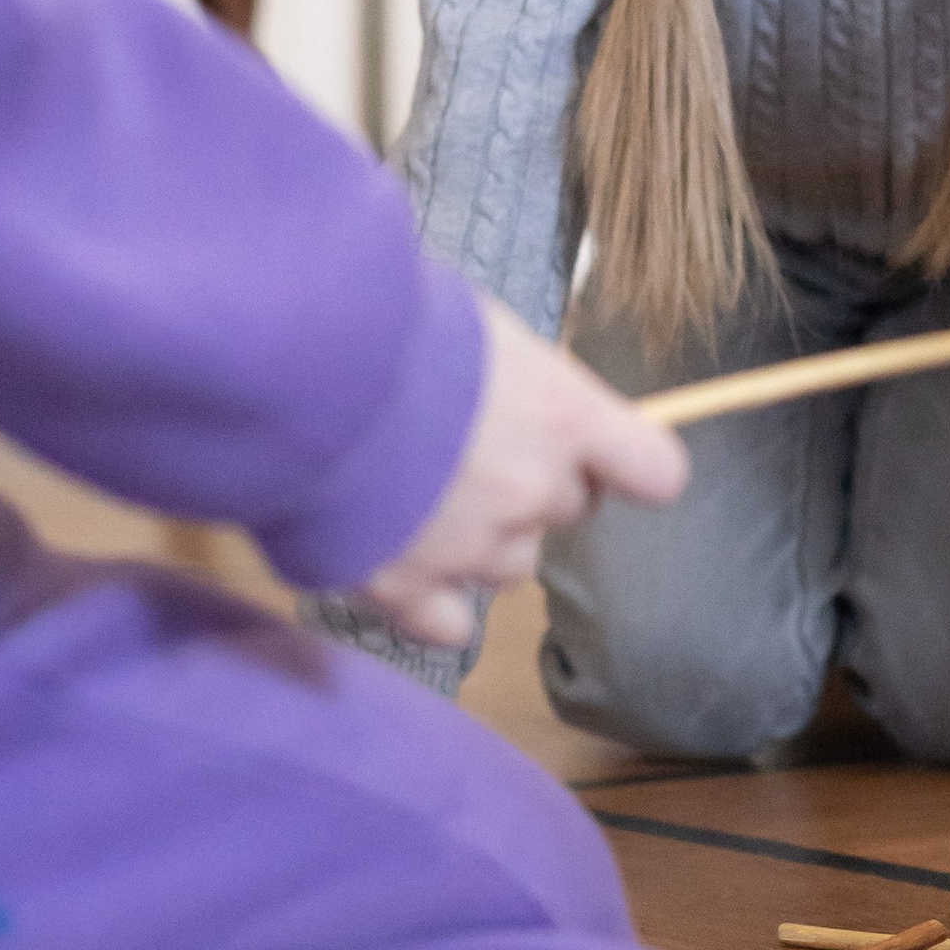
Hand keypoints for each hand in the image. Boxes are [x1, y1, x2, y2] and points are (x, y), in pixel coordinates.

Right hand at [365, 298, 687, 644]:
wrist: (295, 368)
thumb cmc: (390, 324)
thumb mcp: (482, 326)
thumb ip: (526, 378)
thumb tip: (538, 396)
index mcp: (564, 419)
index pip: (655, 472)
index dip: (627, 465)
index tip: (600, 455)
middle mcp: (532, 491)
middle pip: (567, 507)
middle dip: (531, 482)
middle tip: (467, 445)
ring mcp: (471, 547)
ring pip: (511, 566)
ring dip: (482, 540)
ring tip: (420, 493)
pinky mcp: (406, 587)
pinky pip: (448, 625)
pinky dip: (431, 603)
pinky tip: (399, 560)